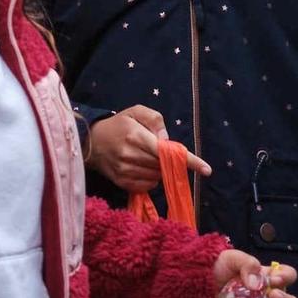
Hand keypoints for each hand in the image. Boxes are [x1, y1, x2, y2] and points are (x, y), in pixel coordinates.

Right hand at [84, 106, 210, 191]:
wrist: (90, 141)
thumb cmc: (117, 125)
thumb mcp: (135, 112)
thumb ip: (154, 119)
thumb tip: (167, 140)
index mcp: (135, 136)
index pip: (167, 150)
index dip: (189, 160)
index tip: (207, 170)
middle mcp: (130, 155)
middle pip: (164, 165)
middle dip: (167, 160)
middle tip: (156, 150)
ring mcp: (126, 170)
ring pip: (157, 176)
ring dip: (158, 169)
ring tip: (144, 158)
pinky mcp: (123, 182)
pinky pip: (148, 185)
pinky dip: (150, 178)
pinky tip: (140, 168)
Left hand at [211, 252, 297, 297]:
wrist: (189, 277)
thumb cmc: (214, 265)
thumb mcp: (230, 257)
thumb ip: (247, 264)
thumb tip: (257, 284)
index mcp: (264, 277)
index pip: (287, 276)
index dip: (286, 277)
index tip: (274, 278)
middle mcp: (262, 297)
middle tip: (273, 296)